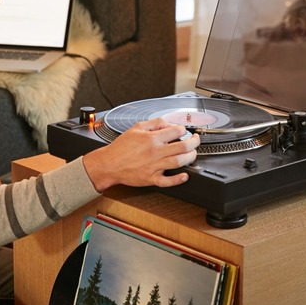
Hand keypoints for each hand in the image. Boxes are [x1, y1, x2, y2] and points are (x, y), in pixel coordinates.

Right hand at [82, 117, 199, 191]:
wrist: (109, 164)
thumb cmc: (121, 147)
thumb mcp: (136, 127)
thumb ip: (154, 123)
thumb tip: (169, 123)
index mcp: (151, 138)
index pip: (176, 131)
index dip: (184, 130)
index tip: (184, 132)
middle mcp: (155, 152)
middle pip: (183, 146)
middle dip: (194, 142)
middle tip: (196, 140)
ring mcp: (154, 166)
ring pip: (179, 162)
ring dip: (190, 157)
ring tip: (193, 154)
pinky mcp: (151, 178)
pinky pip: (168, 181)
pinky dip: (178, 179)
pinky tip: (185, 175)